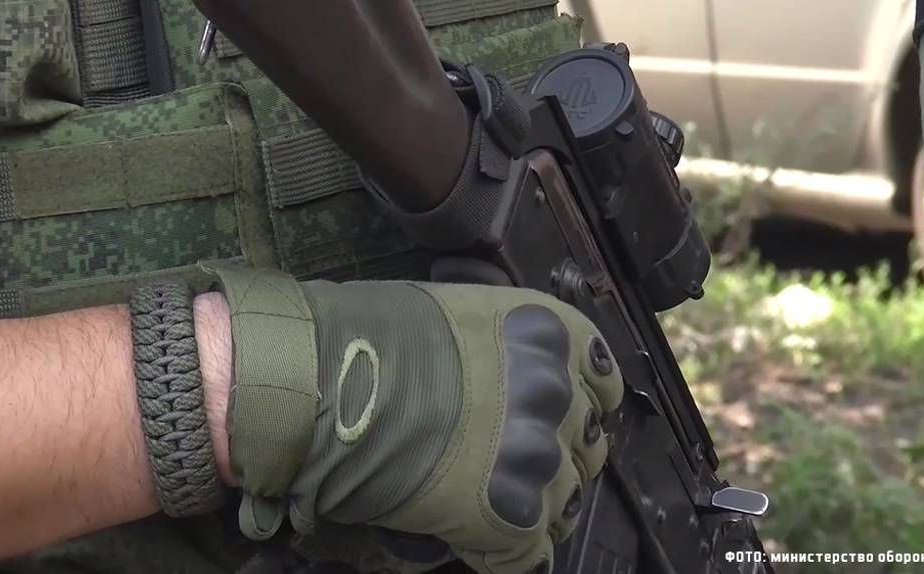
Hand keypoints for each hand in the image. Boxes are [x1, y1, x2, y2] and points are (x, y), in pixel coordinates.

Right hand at [207, 266, 623, 573]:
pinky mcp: (509, 518)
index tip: (559, 419)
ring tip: (492, 506)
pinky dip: (506, 555)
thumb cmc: (367, 338)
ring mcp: (538, 459)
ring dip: (533, 509)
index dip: (580, 407)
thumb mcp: (461, 315)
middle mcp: (559, 393)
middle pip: (586, 446)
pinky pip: (530, 556)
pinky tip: (476, 540)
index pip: (603, 384)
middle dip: (557, 457)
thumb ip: (508, 349)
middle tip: (514, 464)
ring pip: (564, 504)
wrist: (320, 383)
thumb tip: (512, 382)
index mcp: (553, 336)